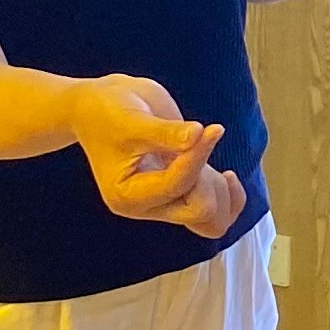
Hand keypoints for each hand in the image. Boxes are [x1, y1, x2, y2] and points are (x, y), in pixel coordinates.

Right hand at [76, 77, 244, 236]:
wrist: (100, 108)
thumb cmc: (109, 112)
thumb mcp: (133, 119)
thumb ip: (166, 132)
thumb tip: (197, 134)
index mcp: (127, 196)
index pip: (178, 185)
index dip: (200, 156)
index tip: (211, 128)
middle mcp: (146, 207)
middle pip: (201, 212)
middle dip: (209, 178)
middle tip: (199, 143)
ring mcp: (165, 203)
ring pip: (213, 221)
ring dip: (220, 189)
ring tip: (202, 155)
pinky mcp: (180, 195)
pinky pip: (215, 214)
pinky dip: (228, 197)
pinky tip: (226, 175)